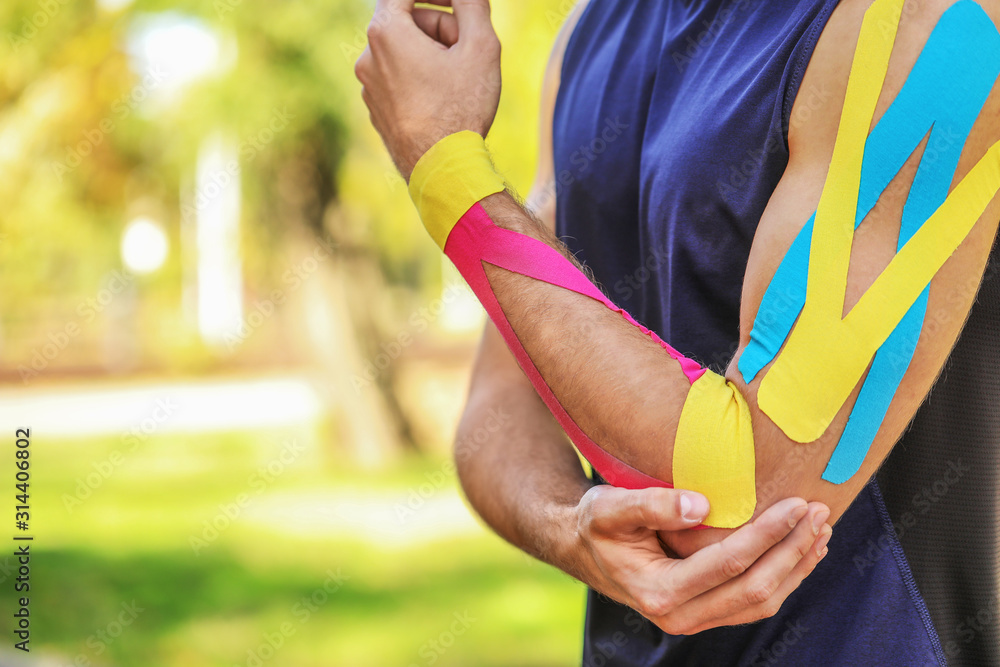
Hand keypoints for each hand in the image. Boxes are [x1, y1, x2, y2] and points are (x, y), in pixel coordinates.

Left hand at [354, 0, 501, 179]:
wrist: (443, 171)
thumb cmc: (461, 109)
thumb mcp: (480, 47)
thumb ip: (472, 5)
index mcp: (386, 32)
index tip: (459, 3)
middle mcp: (367, 57)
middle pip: (409, 22)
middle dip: (442, 28)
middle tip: (470, 51)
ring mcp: (369, 86)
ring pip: (405, 53)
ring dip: (434, 56)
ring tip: (461, 82)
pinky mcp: (376, 109)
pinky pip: (400, 80)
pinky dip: (422, 80)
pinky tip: (445, 103)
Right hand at [567, 486, 831, 634]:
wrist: (584, 549)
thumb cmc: (596, 524)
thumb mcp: (610, 507)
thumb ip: (652, 505)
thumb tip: (702, 505)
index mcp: (659, 593)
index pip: (729, 564)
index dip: (768, 534)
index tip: (797, 504)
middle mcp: (680, 617)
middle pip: (755, 588)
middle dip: (793, 550)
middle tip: (821, 512)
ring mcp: (695, 619)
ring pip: (762, 602)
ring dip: (797, 566)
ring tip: (822, 529)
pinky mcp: (706, 613)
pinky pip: (755, 602)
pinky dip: (785, 576)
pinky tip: (801, 550)